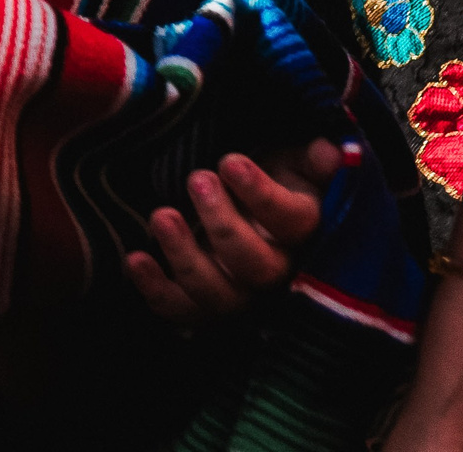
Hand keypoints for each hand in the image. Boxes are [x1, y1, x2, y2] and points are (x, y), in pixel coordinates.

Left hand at [125, 136, 341, 323]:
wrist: (239, 202)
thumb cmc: (268, 176)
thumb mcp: (293, 160)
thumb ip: (313, 158)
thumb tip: (328, 151)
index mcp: (302, 231)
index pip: (294, 222)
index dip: (263, 196)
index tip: (230, 162)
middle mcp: (275, 269)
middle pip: (258, 268)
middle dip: (224, 226)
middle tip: (197, 180)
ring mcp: (238, 291)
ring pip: (221, 297)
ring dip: (187, 259)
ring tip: (162, 216)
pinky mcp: (202, 303)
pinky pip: (182, 311)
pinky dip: (156, 292)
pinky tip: (134, 260)